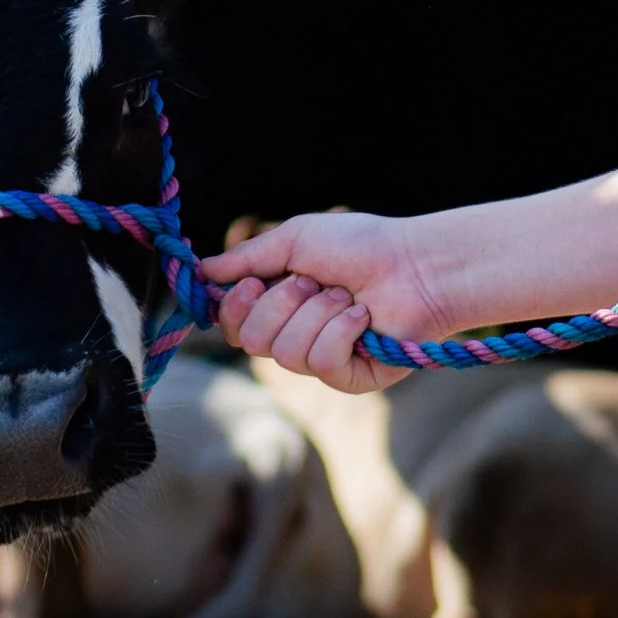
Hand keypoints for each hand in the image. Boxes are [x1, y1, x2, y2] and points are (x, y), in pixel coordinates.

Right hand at [200, 211, 446, 393]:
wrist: (416, 264)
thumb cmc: (361, 245)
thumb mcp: (294, 240)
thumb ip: (246, 258)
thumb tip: (201, 271)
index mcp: (280, 304)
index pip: (233, 326)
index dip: (235, 309)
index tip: (252, 283)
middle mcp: (296, 334)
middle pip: (252, 341)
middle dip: (281, 304)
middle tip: (314, 281)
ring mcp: (323, 361)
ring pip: (287, 353)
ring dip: (317, 313)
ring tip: (346, 296)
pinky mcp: (350, 378)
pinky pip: (321, 363)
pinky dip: (340, 332)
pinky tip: (362, 318)